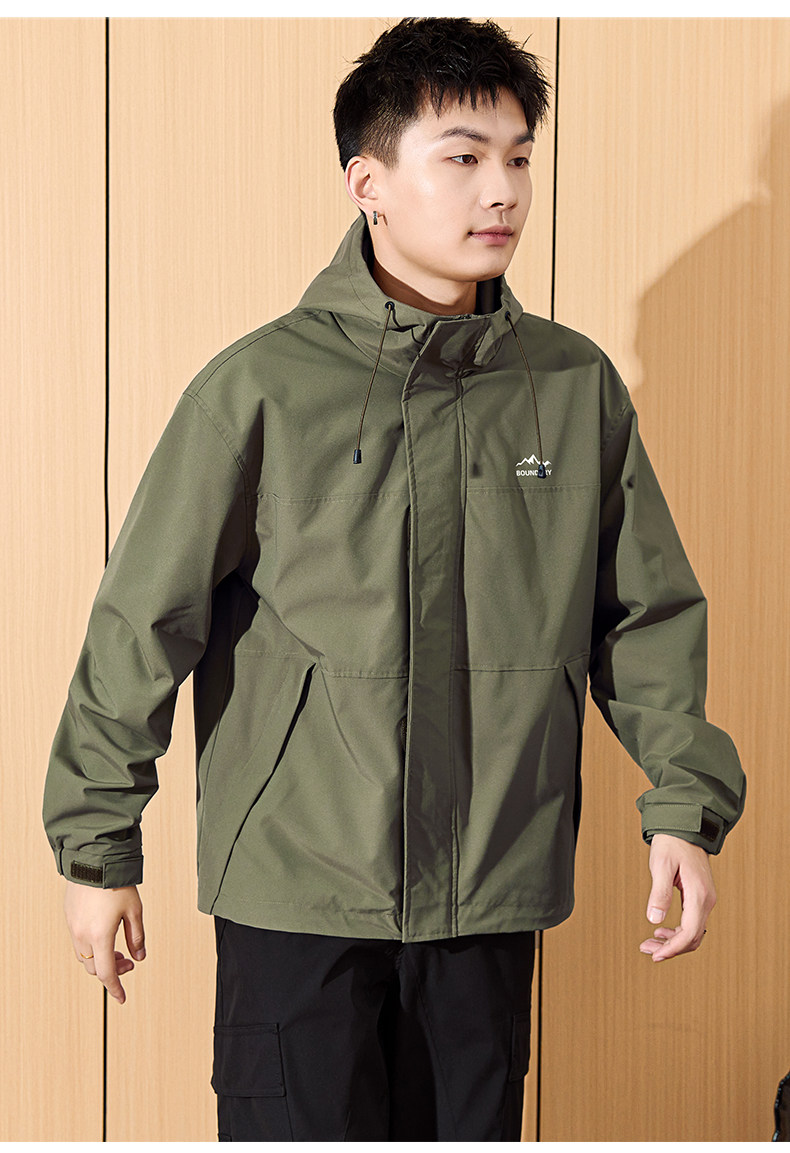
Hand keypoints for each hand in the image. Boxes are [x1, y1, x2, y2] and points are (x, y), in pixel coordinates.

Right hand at [64, 881, 144, 1002]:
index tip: (122, 998)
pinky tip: (104, 935)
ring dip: (100, 959)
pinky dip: (91, 947)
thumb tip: (139, 957)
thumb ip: (137, 936)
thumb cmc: (116, 884)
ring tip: (117, 948)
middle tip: (129, 962)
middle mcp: (82, 935)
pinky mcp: (69, 917)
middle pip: (93, 968)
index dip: (115, 988)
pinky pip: (78, 941)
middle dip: (111, 970)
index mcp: (100, 936)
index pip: (106, 973)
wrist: (93, 861)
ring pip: (84, 956)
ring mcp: (73, 926)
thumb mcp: (134, 910)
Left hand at [639, 833, 715, 961]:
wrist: (684, 828)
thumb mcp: (661, 865)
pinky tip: (661, 930)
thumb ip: (659, 893)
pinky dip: (677, 932)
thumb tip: (654, 920)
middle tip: (647, 950)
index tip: (655, 955)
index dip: (673, 948)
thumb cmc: (671, 843)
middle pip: (693, 937)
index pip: (690, 932)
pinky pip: (692, 922)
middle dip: (671, 948)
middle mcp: (706, 900)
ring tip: (650, 943)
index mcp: (699, 894)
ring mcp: (705, 899)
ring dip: (673, 942)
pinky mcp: (700, 897)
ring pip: (693, 932)